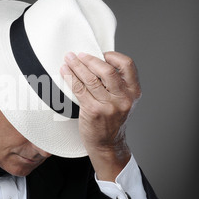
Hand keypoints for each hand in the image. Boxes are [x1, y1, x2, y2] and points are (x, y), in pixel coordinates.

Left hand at [60, 51, 141, 180]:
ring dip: (76, 66)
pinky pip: (79, 89)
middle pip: (107, 70)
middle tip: (79, 55)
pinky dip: (70, 78)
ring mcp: (108, 105)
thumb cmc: (112, 121)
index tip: (100, 54)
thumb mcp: (123, 101)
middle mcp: (123, 98)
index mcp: (133, 92)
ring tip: (68, 59)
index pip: (127, 65)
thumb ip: (116, 84)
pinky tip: (65, 71)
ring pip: (90, 79)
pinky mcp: (93, 111)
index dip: (113, 56)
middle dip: (90, 59)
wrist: (107, 144)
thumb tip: (97, 62)